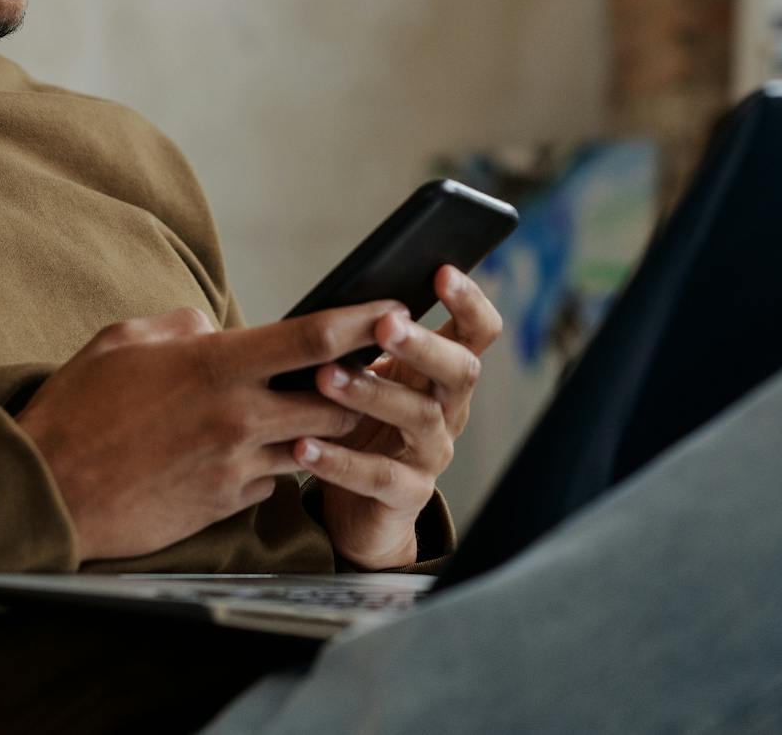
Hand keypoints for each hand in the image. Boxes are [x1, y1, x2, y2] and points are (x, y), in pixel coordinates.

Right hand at [14, 300, 406, 560]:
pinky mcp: (226, 503)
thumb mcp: (123, 341)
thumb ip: (181, 327)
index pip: (314, 339)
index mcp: (215, 365)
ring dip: (320, 430)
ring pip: (313, 446)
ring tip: (316, 412)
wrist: (49, 493)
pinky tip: (253, 453)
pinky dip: (275, 465)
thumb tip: (216, 328)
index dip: (363, 321)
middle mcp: (237, 416)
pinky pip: (272, 481)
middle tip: (365, 370)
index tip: (396, 308)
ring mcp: (235, 465)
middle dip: (356, 387)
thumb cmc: (77, 409)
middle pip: (335, 401)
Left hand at [302, 265, 503, 567]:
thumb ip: (363, 341)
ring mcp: (431, 455)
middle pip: (460, 370)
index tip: (441, 271)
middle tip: (385, 325)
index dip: (469, 301)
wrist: (359, 511)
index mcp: (441, 374)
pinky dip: (339, 460)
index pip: (477, 332)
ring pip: (418, 418)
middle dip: (424, 345)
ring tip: (324, 377)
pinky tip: (304, 445)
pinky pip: (378, 476)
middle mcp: (447, 411)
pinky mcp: (406, 496)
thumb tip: (334, 296)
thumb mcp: (368, 378)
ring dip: (371, 393)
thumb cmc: (359, 426)